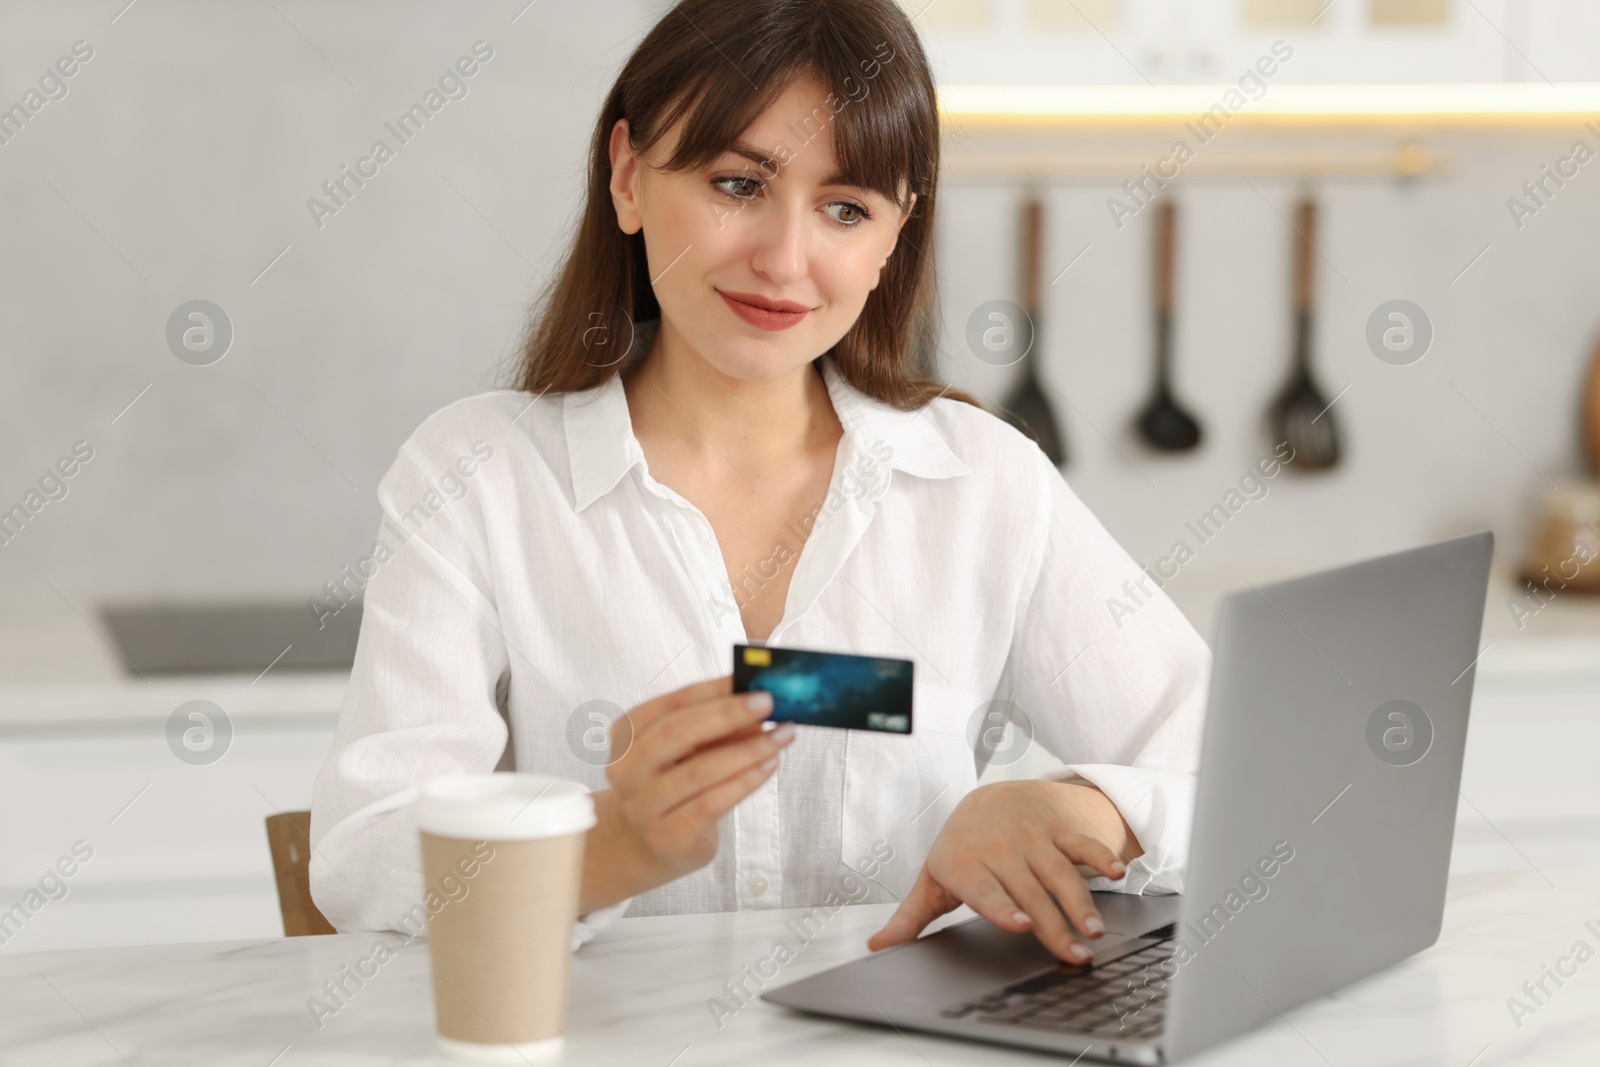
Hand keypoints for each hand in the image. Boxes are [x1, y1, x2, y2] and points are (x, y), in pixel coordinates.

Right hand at [603, 673, 794, 883]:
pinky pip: (710, 804)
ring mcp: (642, 806)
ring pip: (698, 771)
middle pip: (676, 732)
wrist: (653, 843)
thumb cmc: (676, 782)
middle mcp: (626, 769)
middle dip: (727, 714)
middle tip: (767, 702)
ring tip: (781, 735)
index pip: (670, 704)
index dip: (711, 689)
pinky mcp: (667, 836)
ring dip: (747, 750)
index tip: (748, 679)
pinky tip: (769, 766)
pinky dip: (745, 782)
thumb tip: (757, 706)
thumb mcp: (691, 748)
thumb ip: (717, 726)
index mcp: (626, 734)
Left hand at [866, 780, 1132, 963]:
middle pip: (1029, 891)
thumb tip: (878, 946)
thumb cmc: (960, 848)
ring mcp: (1031, 837)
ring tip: (1095, 930)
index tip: (1020, 924)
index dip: (1002, 906)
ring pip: (1059, 872)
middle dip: (1053, 923)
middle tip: (1073, 953)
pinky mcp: (1057, 830)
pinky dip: (1101, 856)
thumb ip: (910, 917)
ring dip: (1081, 900)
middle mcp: (1000, 849)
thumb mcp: (933, 879)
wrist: (989, 797)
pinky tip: (1118, 873)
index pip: (985, 889)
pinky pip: (1081, 844)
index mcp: (965, 864)